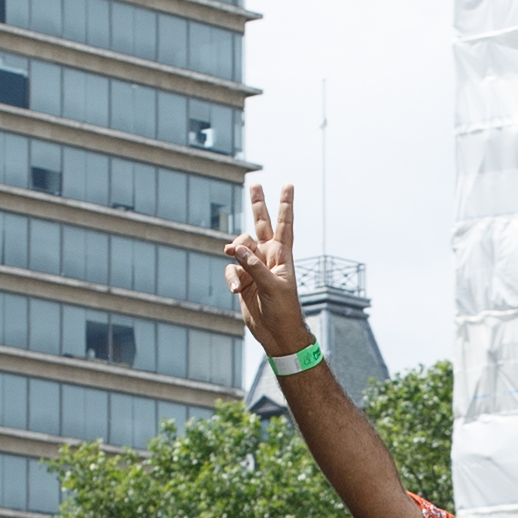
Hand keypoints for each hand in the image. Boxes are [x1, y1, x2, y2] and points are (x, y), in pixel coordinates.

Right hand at [225, 182, 313, 355]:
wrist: (277, 333)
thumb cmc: (283, 310)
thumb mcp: (272, 286)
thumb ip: (254, 266)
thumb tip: (236, 249)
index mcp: (282, 255)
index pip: (284, 225)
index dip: (285, 205)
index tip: (288, 185)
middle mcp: (268, 256)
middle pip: (261, 224)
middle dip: (257, 205)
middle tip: (255, 185)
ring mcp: (254, 267)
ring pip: (239, 247)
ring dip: (235, 254)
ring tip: (237, 270)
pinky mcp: (243, 279)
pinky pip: (231, 269)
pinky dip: (230, 277)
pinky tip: (235, 290)